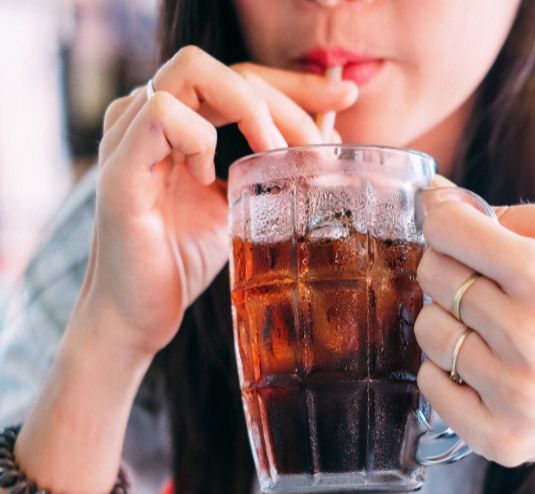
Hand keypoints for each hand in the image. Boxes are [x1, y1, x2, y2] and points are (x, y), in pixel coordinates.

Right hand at [75, 46, 357, 357]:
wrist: (137, 317)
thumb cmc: (182, 260)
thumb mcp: (242, 205)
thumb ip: (270, 168)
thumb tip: (328, 139)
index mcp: (179, 122)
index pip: (240, 76)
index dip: (295, 84)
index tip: (346, 100)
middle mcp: (148, 118)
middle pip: (224, 68)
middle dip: (286, 99)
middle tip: (319, 148)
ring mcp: (128, 138)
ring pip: (190, 71)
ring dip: (248, 109)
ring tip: (272, 156)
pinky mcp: (119, 171)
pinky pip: (160, 115)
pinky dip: (198, 138)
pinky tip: (207, 177)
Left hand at [414, 193, 534, 467]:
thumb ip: (513, 213)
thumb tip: (436, 195)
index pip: (449, 229)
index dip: (442, 223)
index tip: (451, 230)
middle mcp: (528, 333)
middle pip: (432, 274)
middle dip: (446, 272)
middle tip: (478, 287)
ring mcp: (511, 389)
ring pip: (428, 330)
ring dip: (446, 325)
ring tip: (483, 332)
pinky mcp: (496, 434)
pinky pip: (429, 384)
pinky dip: (445, 374)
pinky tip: (479, 371)